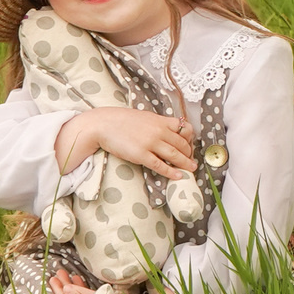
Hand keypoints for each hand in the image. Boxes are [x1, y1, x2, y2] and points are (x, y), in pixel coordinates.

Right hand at [55, 107, 194, 177]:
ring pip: (175, 155)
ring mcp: (150, 143)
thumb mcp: (144, 117)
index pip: (184, 129)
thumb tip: (167, 131)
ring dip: (185, 164)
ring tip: (191, 169)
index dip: (190, 139)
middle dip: (189, 154)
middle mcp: (158, 131)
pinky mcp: (141, 155)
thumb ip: (156, 124)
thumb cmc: (121, 120)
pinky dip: (171, 172)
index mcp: (160, 120)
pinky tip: (177, 176)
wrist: (103, 125)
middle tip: (191, 160)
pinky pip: (160, 165)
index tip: (190, 145)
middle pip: (182, 144)